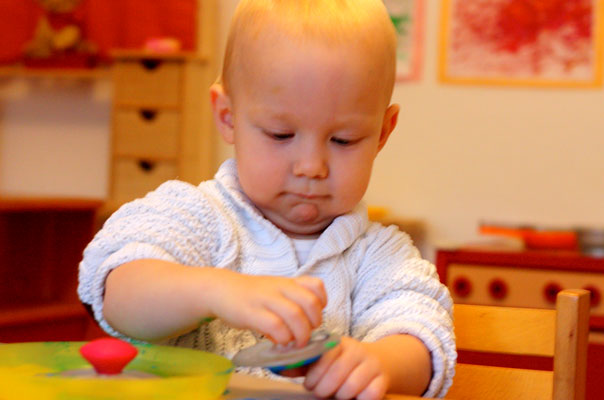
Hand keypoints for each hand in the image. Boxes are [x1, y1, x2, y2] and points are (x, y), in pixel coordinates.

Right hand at [206, 270, 326, 346]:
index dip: (321, 303)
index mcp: (288, 283)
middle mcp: (280, 288)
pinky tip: (279, 342)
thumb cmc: (252, 295)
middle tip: (306, 334)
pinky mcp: (252, 312)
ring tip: (294, 343)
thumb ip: (291, 305)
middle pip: (310, 303)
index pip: (316, 286)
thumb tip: (303, 332)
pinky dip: (282, 338)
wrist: (222, 290)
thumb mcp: (275, 292)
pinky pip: (275, 326)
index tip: (313, 316)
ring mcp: (266, 299)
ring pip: (295, 315)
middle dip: (314, 323)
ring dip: (300, 334)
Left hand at [303, 337, 388, 399]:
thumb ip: (302, 364)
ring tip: (337, 393)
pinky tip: (354, 396)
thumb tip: (279, 368)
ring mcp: (372, 364)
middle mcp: (357, 350)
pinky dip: (359, 399)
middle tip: (320, 392)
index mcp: (339, 342)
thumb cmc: (343, 363)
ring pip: (351, 387)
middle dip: (323, 389)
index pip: (323, 358)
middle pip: (335, 375)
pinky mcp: (383, 379)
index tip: (309, 384)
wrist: (377, 361)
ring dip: (340, 395)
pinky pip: (369, 394)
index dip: (313, 376)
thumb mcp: (323, 359)